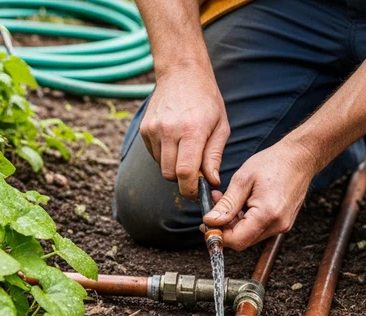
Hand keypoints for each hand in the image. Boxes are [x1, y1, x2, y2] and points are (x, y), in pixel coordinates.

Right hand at [139, 65, 228, 198]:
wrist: (182, 72)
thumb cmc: (207, 100)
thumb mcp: (221, 126)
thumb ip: (214, 156)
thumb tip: (211, 181)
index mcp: (192, 130)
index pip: (186, 172)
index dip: (191, 189)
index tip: (198, 194)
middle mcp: (169, 130)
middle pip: (170, 174)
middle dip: (183, 181)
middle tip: (195, 176)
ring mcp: (154, 129)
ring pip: (161, 166)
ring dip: (174, 167)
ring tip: (187, 151)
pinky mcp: (144, 129)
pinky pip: (154, 155)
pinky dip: (165, 156)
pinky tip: (176, 141)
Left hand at [203, 140, 317, 250]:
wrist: (300, 158)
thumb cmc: (274, 163)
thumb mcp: (243, 180)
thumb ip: (226, 204)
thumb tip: (210, 221)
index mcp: (267, 214)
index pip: (237, 240)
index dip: (218, 234)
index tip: (207, 223)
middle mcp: (277, 225)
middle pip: (243, 240)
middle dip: (225, 226)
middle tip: (215, 205)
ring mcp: (282, 225)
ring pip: (250, 235)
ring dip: (234, 222)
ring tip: (227, 199)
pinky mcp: (283, 222)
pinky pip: (259, 228)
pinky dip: (246, 219)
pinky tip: (242, 202)